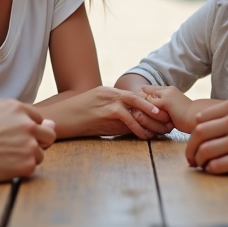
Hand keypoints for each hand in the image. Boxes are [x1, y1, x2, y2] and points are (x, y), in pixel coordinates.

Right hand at [0, 100, 56, 181]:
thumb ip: (18, 114)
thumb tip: (50, 122)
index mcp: (18, 109)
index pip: (38, 119)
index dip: (28, 129)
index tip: (14, 137)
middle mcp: (28, 125)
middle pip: (49, 135)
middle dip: (38, 142)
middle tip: (18, 149)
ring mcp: (29, 145)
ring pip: (40, 154)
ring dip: (27, 157)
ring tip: (4, 158)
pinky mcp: (27, 164)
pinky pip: (31, 168)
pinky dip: (20, 169)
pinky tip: (3, 166)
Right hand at [46, 86, 171, 139]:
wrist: (58, 118)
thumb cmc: (74, 119)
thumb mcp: (96, 114)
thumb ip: (112, 116)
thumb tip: (129, 127)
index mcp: (108, 91)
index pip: (134, 95)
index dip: (149, 103)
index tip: (161, 113)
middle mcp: (110, 92)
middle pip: (139, 97)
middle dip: (155, 107)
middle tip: (168, 117)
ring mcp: (107, 100)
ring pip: (135, 105)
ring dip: (150, 116)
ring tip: (162, 125)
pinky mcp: (104, 110)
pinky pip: (126, 118)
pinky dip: (137, 126)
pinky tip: (144, 135)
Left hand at [137, 85, 199, 131]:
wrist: (199, 120)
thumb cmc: (188, 120)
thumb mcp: (173, 112)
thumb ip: (163, 109)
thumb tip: (148, 113)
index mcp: (168, 90)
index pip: (146, 90)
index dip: (138, 99)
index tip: (132, 109)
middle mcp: (166, 89)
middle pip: (142, 92)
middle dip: (134, 102)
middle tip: (129, 112)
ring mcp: (166, 94)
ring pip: (143, 98)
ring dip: (137, 108)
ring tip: (132, 117)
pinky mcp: (166, 102)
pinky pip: (148, 106)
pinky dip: (142, 113)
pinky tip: (139, 121)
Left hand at [185, 95, 227, 173]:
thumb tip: (209, 122)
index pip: (203, 118)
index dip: (194, 133)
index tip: (194, 142)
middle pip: (200, 134)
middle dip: (191, 148)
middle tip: (191, 158)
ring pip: (206, 151)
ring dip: (200, 161)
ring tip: (201, 166)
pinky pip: (219, 165)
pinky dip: (212, 169)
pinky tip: (215, 170)